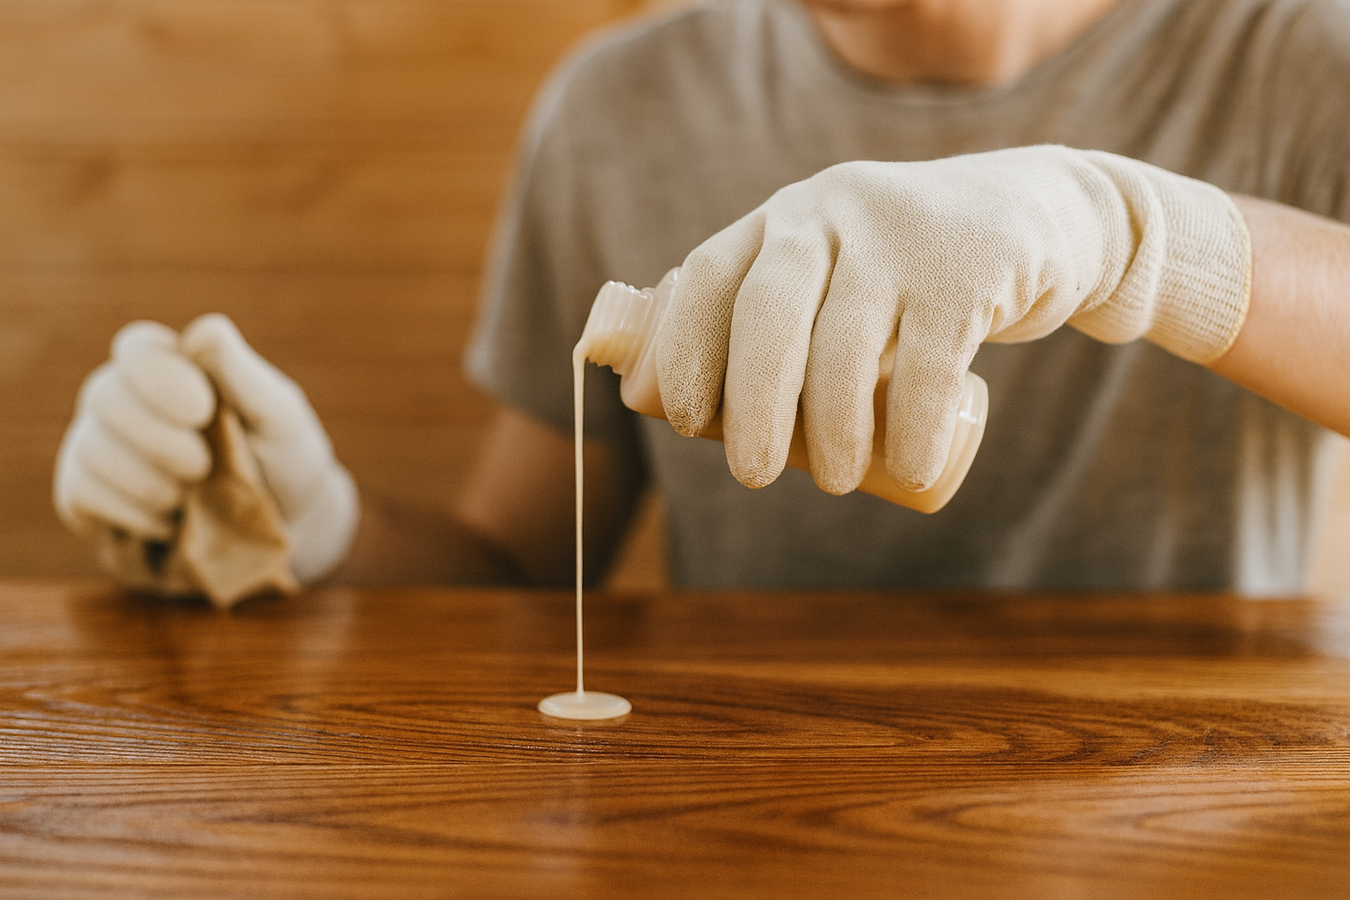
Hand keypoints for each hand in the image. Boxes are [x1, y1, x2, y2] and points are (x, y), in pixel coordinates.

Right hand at [54, 315, 357, 589]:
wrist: (284, 531)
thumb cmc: (284, 461)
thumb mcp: (279, 418)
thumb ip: (242, 376)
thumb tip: (202, 331)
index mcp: (171, 368)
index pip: (136, 348)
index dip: (160, 377)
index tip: (202, 411)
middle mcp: (124, 401)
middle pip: (103, 397)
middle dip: (160, 441)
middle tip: (205, 468)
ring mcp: (99, 449)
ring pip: (88, 450)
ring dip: (150, 483)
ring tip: (193, 498)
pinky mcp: (88, 501)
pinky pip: (80, 497)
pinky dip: (131, 514)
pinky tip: (170, 523)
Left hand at [655, 145, 1250, 494]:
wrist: (1042, 216)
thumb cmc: (910, 274)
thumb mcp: (838, 267)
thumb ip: (778, 313)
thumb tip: (698, 416)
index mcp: (784, 217)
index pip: (709, 275)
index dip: (685, 351)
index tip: (687, 423)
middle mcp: (831, 210)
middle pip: (768, 312)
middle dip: (752, 404)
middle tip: (750, 477)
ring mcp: (901, 234)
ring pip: (846, 346)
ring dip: (832, 431)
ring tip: (833, 483)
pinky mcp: (970, 265)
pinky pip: (929, 365)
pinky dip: (913, 431)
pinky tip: (909, 470)